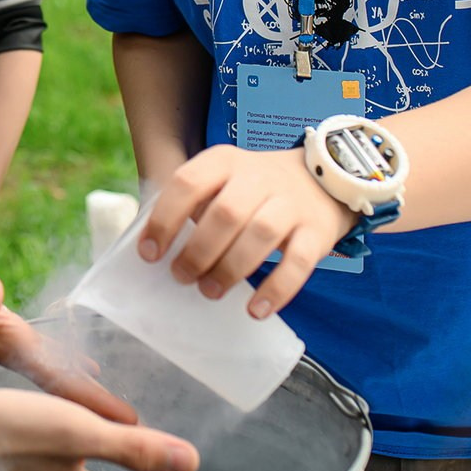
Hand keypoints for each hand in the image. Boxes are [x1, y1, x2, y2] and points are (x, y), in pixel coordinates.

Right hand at [0, 239, 137, 422]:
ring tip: (109, 409)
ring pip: (50, 373)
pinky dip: (63, 369)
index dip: (88, 398)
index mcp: (3, 337)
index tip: (122, 422)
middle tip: (132, 429)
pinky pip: (40, 358)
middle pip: (57, 383)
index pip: (54, 374)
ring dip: (78, 391)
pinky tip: (78, 368)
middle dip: (93, 406)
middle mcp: (4, 346)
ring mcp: (0, 341)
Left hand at [136, 144, 353, 317]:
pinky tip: (256, 309)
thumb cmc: (253, 189)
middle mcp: (259, 177)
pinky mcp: (317, 231)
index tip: (150, 254)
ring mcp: (291, 203)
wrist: (320, 179)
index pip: (188, 182)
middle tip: (182, 276)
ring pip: (261, 235)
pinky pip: (299, 263)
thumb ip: (191, 206)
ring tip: (210, 291)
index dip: (165, 219)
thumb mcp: (221, 180)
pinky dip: (276, 289)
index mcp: (224, 161)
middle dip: (198, 251)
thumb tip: (153, 248)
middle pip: (226, 213)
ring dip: (230, 269)